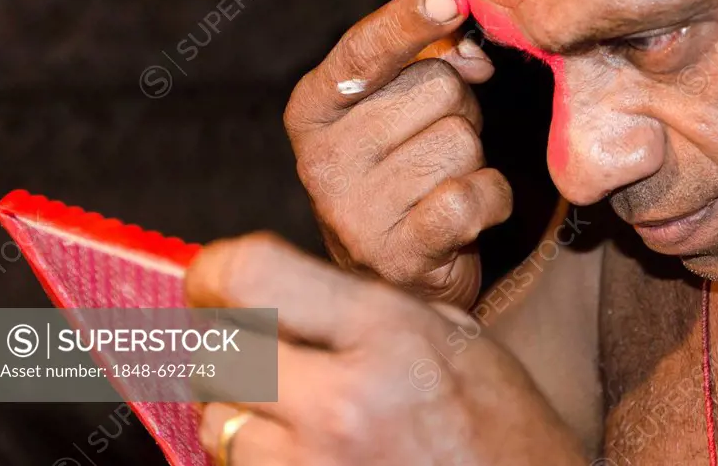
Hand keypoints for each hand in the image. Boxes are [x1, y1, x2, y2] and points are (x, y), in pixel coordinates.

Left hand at [187, 234, 586, 465]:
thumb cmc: (503, 422)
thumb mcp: (453, 333)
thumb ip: (365, 305)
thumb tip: (280, 289)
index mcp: (388, 331)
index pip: (253, 276)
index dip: (216, 270)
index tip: (215, 276)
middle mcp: (345, 401)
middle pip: (217, 352)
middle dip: (222, 341)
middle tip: (249, 341)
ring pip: (218, 424)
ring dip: (239, 409)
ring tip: (289, 407)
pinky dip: (257, 453)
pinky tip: (300, 445)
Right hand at [284, 0, 512, 308]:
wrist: (397, 275)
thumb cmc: (402, 172)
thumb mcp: (401, 105)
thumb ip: (432, 58)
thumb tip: (472, 52)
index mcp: (312, 110)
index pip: (367, 50)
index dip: (412, 18)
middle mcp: (321, 159)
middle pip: (439, 87)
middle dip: (460, 109)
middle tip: (437, 145)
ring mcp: (354, 212)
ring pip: (463, 140)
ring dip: (473, 159)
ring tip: (442, 183)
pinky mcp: (397, 255)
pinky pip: (474, 194)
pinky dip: (492, 199)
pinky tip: (468, 215)